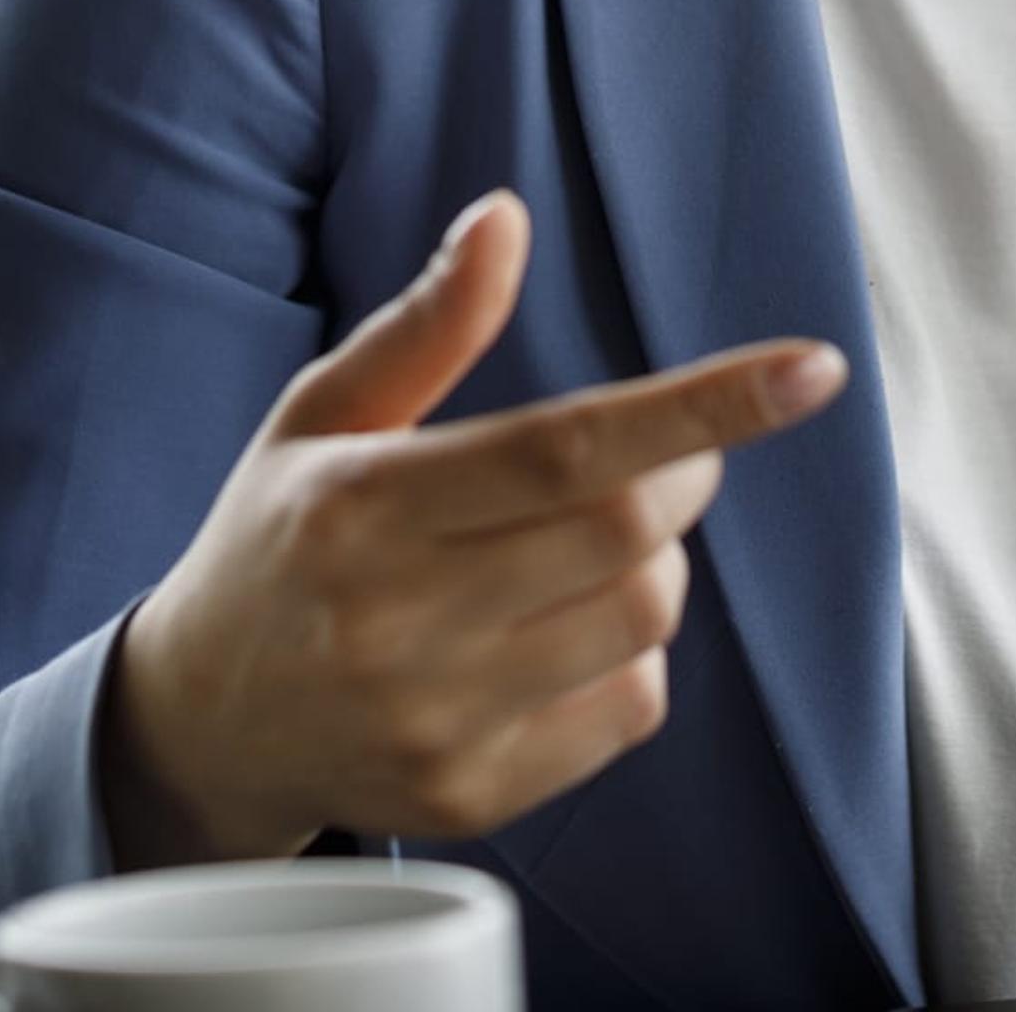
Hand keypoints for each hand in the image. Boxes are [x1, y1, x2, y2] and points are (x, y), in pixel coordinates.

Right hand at [97, 188, 849, 863]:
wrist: (202, 723)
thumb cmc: (280, 539)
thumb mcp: (323, 414)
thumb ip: (428, 325)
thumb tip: (505, 217)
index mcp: (362, 505)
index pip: (565, 446)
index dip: (703, 405)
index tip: (814, 369)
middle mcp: (395, 621)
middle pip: (628, 534)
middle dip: (676, 476)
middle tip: (644, 461)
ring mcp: (434, 721)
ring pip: (645, 619)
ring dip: (653, 564)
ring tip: (583, 549)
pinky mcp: (469, 797)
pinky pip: (630, 708)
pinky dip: (629, 655)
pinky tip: (555, 634)